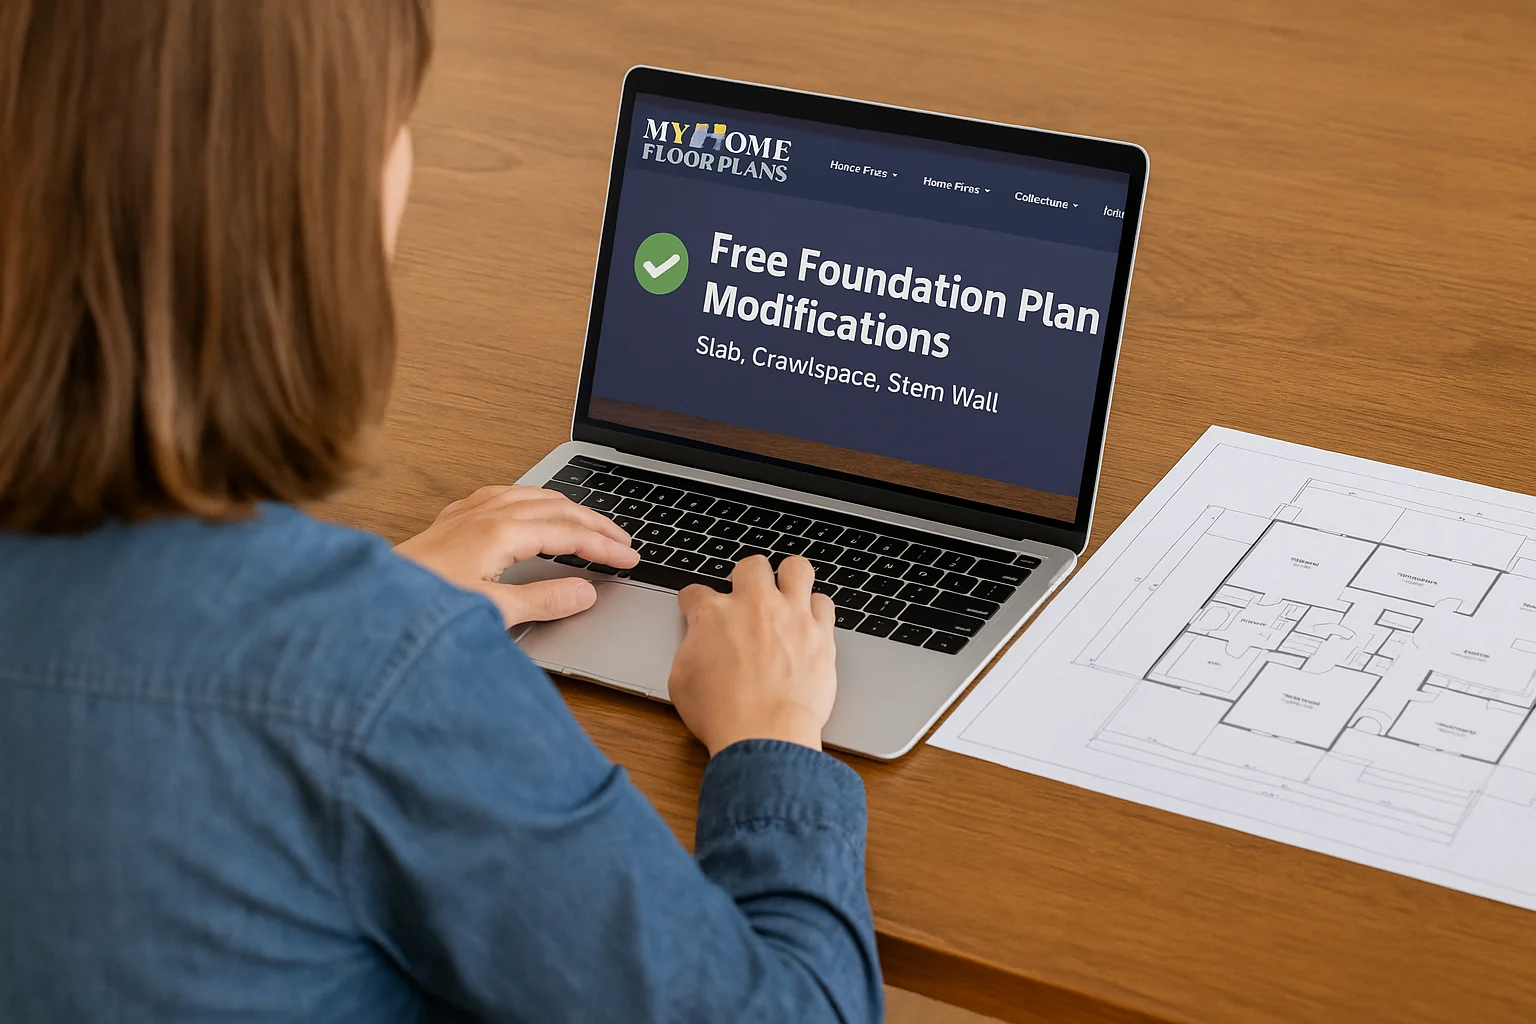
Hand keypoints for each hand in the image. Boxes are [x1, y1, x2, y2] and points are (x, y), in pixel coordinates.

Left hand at [395, 485, 638, 626]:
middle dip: (597, 523)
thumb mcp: (491, 611)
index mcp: (502, 532)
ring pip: (535, 495)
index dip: (605, 547)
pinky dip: (537, 501)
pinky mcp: (455, 517)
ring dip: (569, 508)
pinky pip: (508, 494)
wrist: (370, 599)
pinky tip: (534, 510)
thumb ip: (544, 600)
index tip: (630, 559)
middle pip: (559, 507)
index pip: (571, 534)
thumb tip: (585, 592)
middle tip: (624, 542)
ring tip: (591, 524)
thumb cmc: (421, 605)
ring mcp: (470, 510)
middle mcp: (488, 513)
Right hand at [668, 555, 837, 755]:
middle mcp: (754, 606)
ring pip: (797, 569)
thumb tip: (697, 642)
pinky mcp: (820, 634)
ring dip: (789, 579)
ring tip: (786, 594)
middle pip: (751, 566)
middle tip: (746, 594)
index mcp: (713, 615)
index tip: (697, 606)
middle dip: (746, 576)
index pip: (697, 592)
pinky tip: (810, 621)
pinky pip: (824, 603)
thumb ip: (690, 649)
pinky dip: (816, 609)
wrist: (764, 734)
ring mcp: (791, 616)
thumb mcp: (682, 681)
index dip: (694, 601)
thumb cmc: (723, 714)